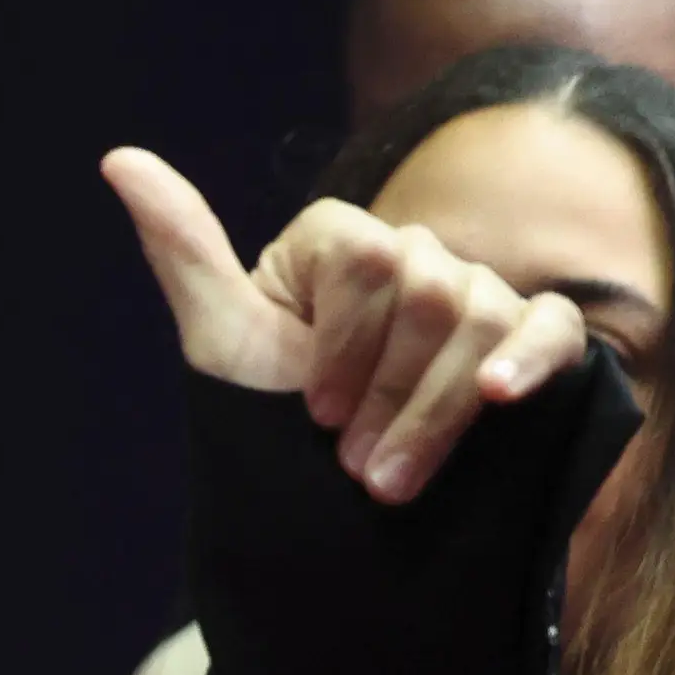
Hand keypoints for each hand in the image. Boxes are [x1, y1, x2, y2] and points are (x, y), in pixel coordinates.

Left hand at [103, 146, 590, 503]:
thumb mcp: (221, 344)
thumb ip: (182, 251)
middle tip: (352, 465)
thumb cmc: (269, 424)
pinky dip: (531, 360)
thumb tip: (117, 159)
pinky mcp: (532, 342)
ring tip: (391, 483)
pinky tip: (505, 398)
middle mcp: (414, 257)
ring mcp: (478, 297)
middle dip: (388, 393)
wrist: (324, 515)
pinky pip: (557, 327)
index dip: (342, 343)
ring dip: (436, 413)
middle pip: (432, 292)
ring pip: (485, 317)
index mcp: (341, 243)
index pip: (368, 256)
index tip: (311, 411)